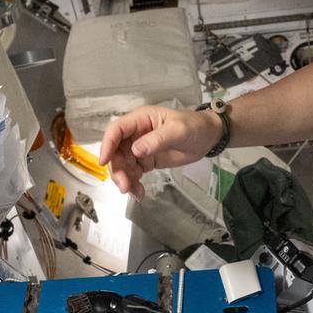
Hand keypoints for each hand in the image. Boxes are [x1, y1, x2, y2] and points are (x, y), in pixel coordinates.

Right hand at [98, 105, 221, 196]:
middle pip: (116, 152)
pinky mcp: (146, 160)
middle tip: (124, 187)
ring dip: (124, 179)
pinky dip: (134, 183)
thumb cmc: (194, 127)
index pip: (116, 130)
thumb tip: (136, 150)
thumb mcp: (178, 131)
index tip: (104, 162)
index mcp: (140, 119)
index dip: (107, 145)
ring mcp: (139, 148)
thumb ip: (157, 140)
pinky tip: (140, 192)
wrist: (208, 138)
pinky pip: (133, 173)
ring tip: (135, 192)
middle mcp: (136, 133)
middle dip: (117, 170)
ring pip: (123, 165)